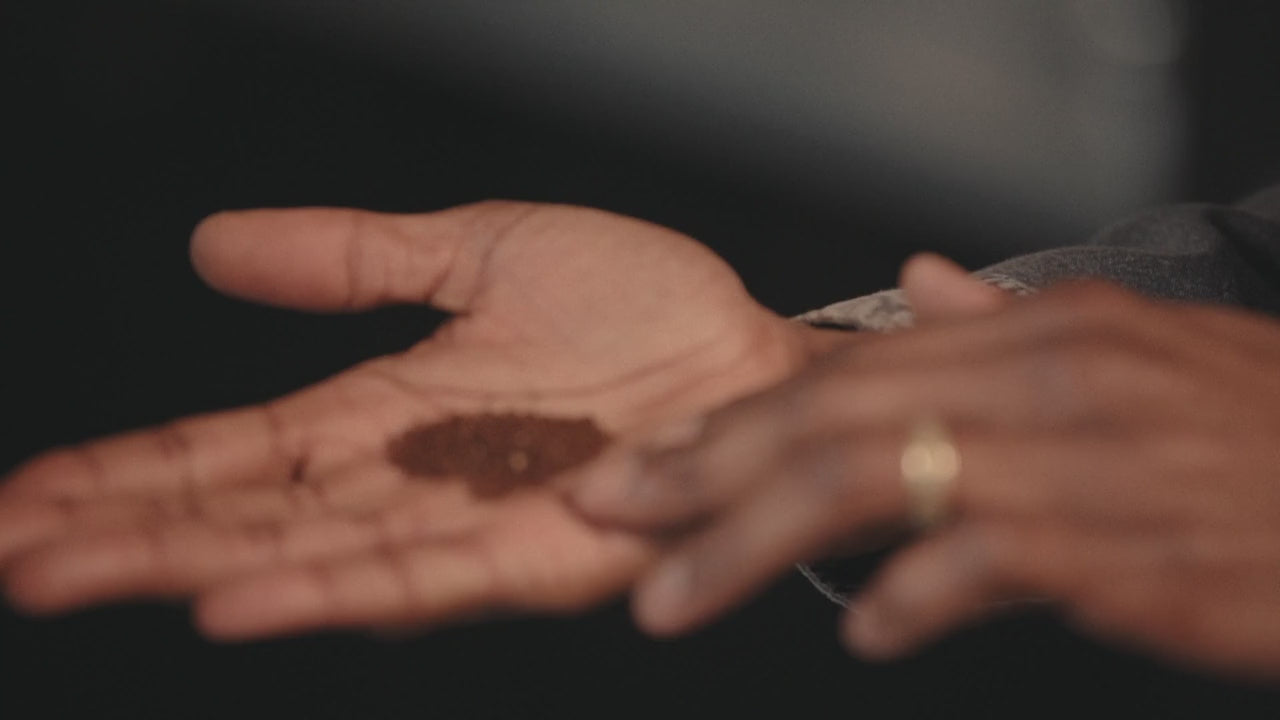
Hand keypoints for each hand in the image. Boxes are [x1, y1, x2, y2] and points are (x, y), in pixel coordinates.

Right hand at [0, 201, 833, 639]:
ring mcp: (467, 523)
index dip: (131, 469)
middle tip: (9, 555)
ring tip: (74, 575)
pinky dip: (324, 590)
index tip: (29, 495)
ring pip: (305, 554)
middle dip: (122, 532)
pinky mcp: (535, 555)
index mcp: (386, 410)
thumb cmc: (637, 307)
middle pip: (245, 513)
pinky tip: (236, 602)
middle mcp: (409, 479)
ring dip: (187, 567)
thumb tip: (217, 246)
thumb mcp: (478, 252)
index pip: (232, 448)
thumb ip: (355, 257)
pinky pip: (417, 578)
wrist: (750, 355)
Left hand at [572, 255, 1279, 680]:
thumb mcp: (1135, 351)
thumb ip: (1008, 321)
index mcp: (1037, 332)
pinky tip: (861, 634)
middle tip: (608, 512)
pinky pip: (987, 560)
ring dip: (752, 543)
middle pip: (829, 418)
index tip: (649, 459)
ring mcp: (1080, 460)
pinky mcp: (1125, 546)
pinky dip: (914, 596)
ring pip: (872, 483)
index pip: (845, 372)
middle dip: (700, 470)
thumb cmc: (1257, 432)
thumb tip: (920, 283)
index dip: (733, 418)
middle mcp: (1043, 378)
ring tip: (670, 595)